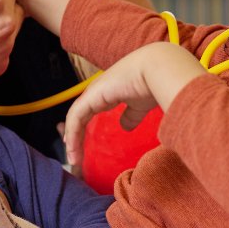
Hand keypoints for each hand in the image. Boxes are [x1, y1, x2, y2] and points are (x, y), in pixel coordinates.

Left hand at [63, 43, 206, 169]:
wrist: (157, 69)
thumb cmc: (153, 84)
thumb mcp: (140, 105)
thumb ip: (131, 115)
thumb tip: (124, 126)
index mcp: (109, 91)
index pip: (90, 110)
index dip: (83, 127)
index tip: (81, 147)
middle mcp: (98, 90)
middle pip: (81, 115)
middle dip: (76, 136)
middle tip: (74, 157)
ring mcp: (93, 91)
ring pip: (76, 117)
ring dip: (72, 139)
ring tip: (73, 158)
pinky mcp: (91, 96)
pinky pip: (76, 116)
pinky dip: (72, 133)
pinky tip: (72, 147)